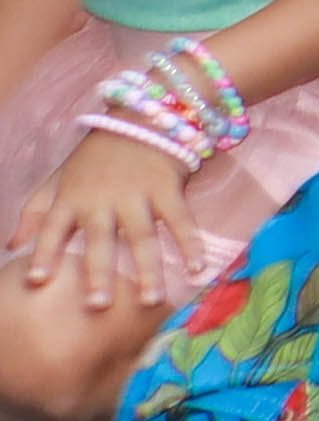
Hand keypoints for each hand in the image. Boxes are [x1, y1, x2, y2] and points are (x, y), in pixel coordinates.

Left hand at [9, 129, 199, 311]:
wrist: (144, 115)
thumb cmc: (96, 157)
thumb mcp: (59, 179)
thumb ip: (35, 212)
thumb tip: (10, 247)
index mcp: (72, 197)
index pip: (52, 227)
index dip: (44, 252)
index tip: (36, 279)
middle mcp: (103, 198)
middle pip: (100, 239)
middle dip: (99, 272)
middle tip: (98, 304)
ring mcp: (138, 193)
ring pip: (143, 235)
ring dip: (148, 268)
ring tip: (150, 299)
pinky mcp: (169, 187)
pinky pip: (181, 220)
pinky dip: (191, 244)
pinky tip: (198, 269)